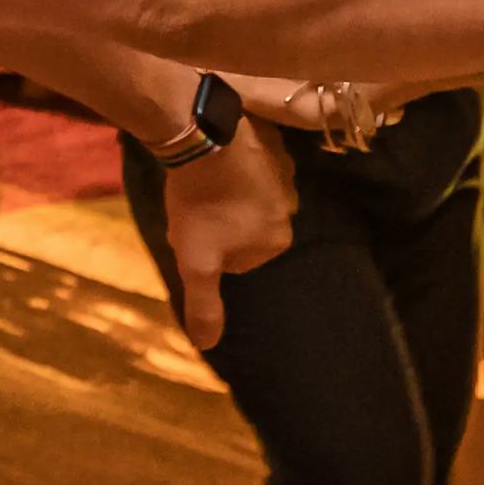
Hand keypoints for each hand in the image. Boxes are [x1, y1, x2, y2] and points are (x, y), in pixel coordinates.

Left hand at [155, 121, 294, 345]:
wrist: (205, 138)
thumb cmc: (202, 206)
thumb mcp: (196, 265)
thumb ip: (205, 306)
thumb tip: (209, 346)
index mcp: (276, 241)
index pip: (237, 259)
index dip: (209, 249)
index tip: (194, 233)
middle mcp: (289, 208)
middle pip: (244, 227)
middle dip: (219, 222)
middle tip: (193, 209)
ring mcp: (284, 171)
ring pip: (247, 196)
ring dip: (225, 193)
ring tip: (198, 184)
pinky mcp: (272, 141)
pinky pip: (250, 164)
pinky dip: (232, 165)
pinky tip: (211, 160)